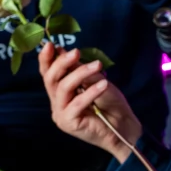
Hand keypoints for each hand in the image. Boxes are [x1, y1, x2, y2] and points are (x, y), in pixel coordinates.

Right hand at [39, 43, 140, 162]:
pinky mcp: (68, 122)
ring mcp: (60, 113)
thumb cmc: (110, 103)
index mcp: (60, 91)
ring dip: (80, 73)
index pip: (47, 73)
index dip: (46, 59)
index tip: (51, 44)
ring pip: (63, 88)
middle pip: (50, 79)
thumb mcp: (95, 80)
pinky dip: (91, 91)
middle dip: (62, 63)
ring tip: (97, 66)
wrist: (124, 126)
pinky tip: (103, 85)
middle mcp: (56, 102)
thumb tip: (62, 51)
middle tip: (76, 52)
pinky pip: (76, 103)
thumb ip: (78, 69)